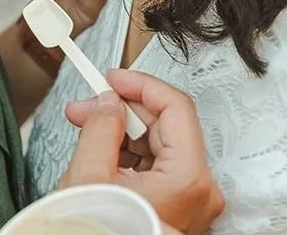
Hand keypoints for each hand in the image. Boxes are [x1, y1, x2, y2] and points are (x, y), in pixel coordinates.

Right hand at [59, 70, 224, 234]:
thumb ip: (101, 125)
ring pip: (160, 145)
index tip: (113, 78)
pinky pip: (158, 167)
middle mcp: (200, 191)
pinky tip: (101, 151)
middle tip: (88, 104)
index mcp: (189, 178)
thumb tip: (109, 101)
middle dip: (123, 110)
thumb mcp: (90, 173)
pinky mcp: (179, 208)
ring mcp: (192, 202)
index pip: (175, 107)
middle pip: (167, 126)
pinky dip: (129, 154)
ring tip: (86, 129)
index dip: (140, 85)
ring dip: (122, 131)